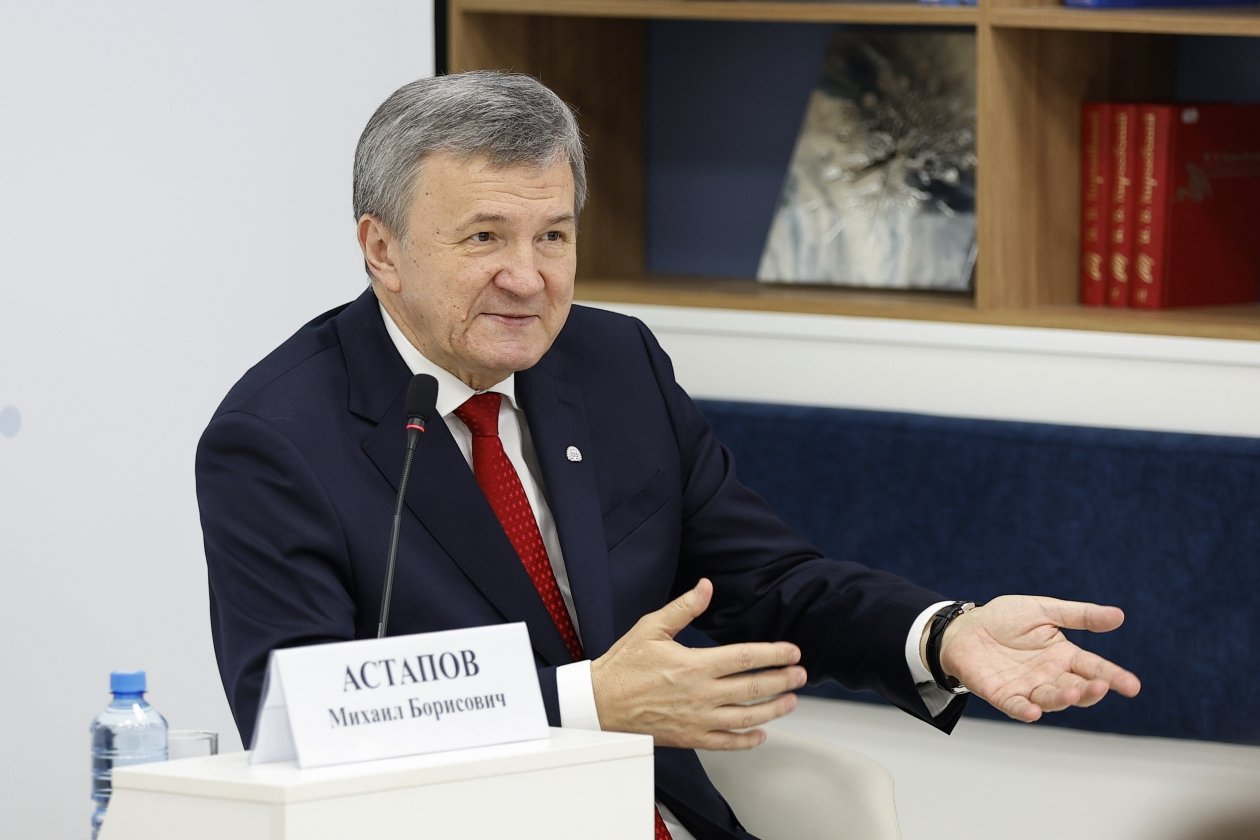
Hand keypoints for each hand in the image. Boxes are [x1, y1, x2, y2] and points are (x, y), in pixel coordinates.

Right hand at [591, 578, 806, 749]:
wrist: (599, 703)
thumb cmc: (623, 665)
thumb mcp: (651, 627)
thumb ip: (684, 608)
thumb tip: (707, 587)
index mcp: (695, 665)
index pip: (746, 658)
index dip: (775, 654)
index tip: (793, 651)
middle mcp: (701, 695)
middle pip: (754, 688)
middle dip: (783, 681)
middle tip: (801, 675)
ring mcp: (697, 719)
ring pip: (747, 718)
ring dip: (774, 710)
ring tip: (790, 701)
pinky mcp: (689, 738)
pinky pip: (726, 743)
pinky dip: (748, 740)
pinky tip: (761, 734)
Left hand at [936, 595, 1141, 721]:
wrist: (964, 626)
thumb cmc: (1004, 619)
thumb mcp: (1043, 610)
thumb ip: (1078, 615)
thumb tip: (1118, 615)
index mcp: (1063, 655)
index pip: (1094, 668)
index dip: (1113, 677)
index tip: (1132, 686)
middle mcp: (1049, 676)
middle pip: (1075, 688)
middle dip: (1089, 690)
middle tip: (1101, 686)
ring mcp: (1026, 687)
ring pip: (1050, 699)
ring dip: (1062, 699)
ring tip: (1073, 693)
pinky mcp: (1001, 694)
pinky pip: (1015, 706)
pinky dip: (1025, 710)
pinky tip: (1034, 712)